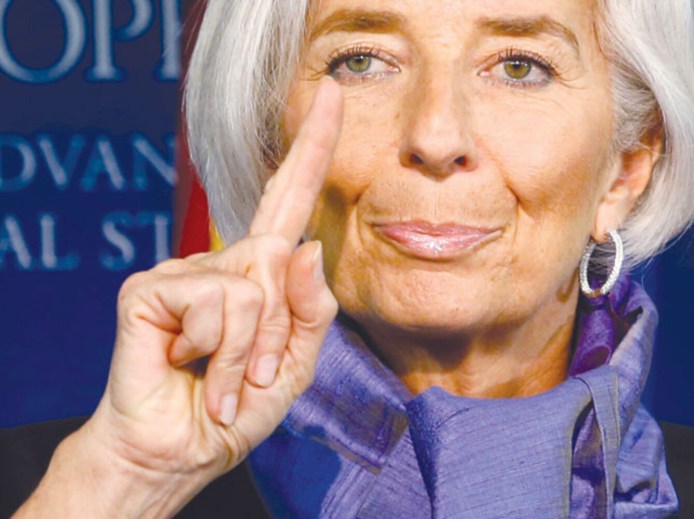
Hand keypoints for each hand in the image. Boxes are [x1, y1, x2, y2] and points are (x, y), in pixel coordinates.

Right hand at [15, 77, 343, 518]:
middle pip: (279, 264)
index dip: (312, 147)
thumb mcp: (294, 363)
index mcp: (260, 274)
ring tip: (220, 378)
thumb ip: (310, 309)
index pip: (290, 199)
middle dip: (276, 336)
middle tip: (250, 377)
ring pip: (252, 290)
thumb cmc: (236, 407)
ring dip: (247, 352)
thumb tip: (307, 247)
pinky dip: (218, 354)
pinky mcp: (150, 288)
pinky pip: (216, 304)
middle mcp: (223, 261)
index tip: (331, 94)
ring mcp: (182, 270)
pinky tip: (188, 367)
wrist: (181, 451)